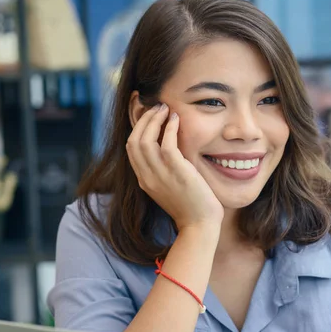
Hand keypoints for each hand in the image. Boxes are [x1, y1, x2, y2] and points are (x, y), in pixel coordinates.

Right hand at [126, 103, 223, 231]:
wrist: (199, 225)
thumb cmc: (190, 205)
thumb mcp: (169, 186)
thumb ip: (162, 170)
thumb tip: (166, 148)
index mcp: (143, 180)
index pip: (131, 148)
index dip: (136, 127)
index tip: (146, 114)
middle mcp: (147, 176)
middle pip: (134, 141)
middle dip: (143, 119)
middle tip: (157, 107)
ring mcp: (159, 175)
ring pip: (145, 140)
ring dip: (154, 120)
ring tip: (165, 109)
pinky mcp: (176, 172)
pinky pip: (166, 143)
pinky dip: (169, 128)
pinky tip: (176, 119)